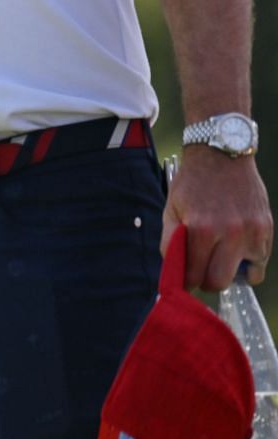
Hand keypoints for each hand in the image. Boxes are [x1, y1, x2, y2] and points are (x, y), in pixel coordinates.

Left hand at [166, 146, 272, 289]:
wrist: (221, 155)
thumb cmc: (192, 184)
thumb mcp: (171, 209)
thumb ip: (171, 243)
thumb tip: (173, 273)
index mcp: (201, 228)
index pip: (193, 275)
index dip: (186, 282)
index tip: (184, 281)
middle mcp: (230, 233)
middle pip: (218, 282)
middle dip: (206, 282)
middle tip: (201, 273)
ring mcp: (252, 232)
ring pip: (242, 277)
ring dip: (228, 273)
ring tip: (219, 259)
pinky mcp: (267, 229)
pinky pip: (259, 263)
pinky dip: (248, 264)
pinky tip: (237, 252)